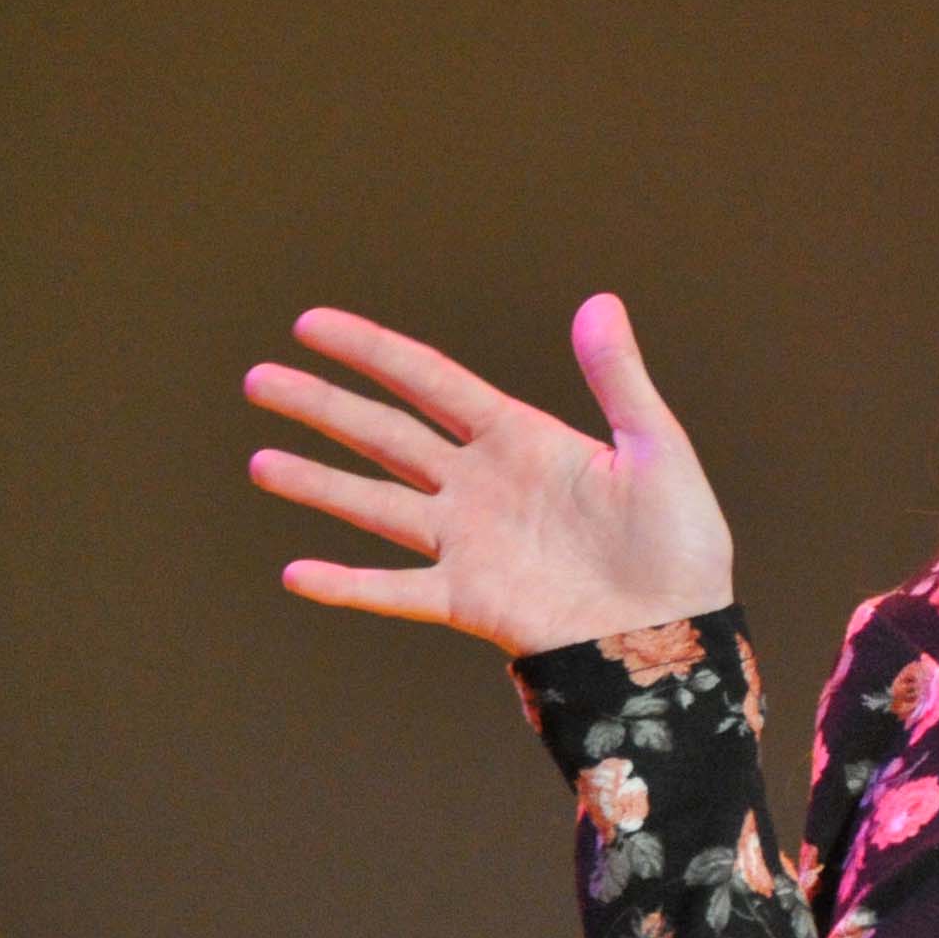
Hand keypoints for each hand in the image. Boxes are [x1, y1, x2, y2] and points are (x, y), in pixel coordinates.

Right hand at [244, 294, 735, 657]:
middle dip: (322, 408)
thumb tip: (601, 302)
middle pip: (385, 435)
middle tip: (258, 381)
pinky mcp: (471, 601)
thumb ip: (619, 378)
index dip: (372, 351)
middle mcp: (482, 486)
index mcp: (521, 440)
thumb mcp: (656, 448)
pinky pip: (397, 591)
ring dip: (318, 484)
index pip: (430, 381)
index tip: (310, 325)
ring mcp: (470, 544)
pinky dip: (348, 586)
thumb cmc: (680, 544)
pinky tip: (297, 574)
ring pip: (375, 505)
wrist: (680, 635)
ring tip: (259, 462)